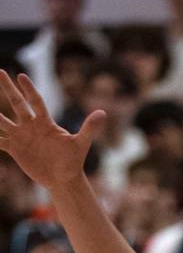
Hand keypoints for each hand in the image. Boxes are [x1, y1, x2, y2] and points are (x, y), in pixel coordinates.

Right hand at [0, 71, 103, 192]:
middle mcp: (31, 126)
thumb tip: (102, 113)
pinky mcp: (15, 149)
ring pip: (3, 121)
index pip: (36, 102)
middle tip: (0, 72)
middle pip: (17, 104)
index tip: (21, 76)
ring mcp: (22, 136)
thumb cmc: (73, 161)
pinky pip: (0, 141)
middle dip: (8, 88)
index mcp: (45, 122)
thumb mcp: (80, 144)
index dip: (29, 89)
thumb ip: (89, 128)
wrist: (63, 179)